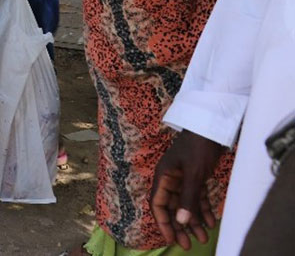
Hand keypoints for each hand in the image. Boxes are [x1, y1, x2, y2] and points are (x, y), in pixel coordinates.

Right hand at [150, 130, 223, 249]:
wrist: (212, 126)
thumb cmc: (198, 147)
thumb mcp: (194, 173)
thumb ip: (188, 197)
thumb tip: (181, 220)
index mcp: (164, 176)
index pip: (158, 204)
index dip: (164, 223)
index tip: (172, 239)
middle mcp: (171, 178)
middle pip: (173, 207)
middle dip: (180, 226)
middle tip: (189, 244)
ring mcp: (184, 177)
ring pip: (186, 204)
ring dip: (194, 220)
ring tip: (203, 237)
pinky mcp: (197, 176)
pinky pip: (197, 196)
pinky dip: (203, 209)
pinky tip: (211, 221)